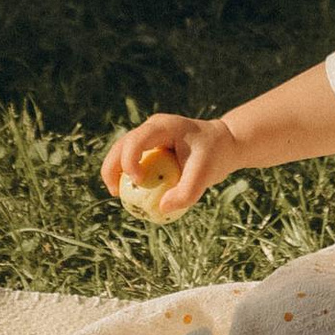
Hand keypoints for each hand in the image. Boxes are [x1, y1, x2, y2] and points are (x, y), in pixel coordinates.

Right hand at [100, 111, 236, 217]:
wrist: (223, 144)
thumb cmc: (215, 155)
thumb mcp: (206, 175)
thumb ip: (186, 193)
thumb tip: (161, 208)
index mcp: (164, 126)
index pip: (136, 139)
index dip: (130, 160)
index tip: (138, 181)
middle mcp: (152, 128)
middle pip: (121, 144)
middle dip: (112, 168)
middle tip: (115, 193)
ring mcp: (149, 137)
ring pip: (122, 152)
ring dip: (116, 172)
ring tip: (119, 195)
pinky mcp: (150, 148)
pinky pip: (133, 162)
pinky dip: (128, 177)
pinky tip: (133, 196)